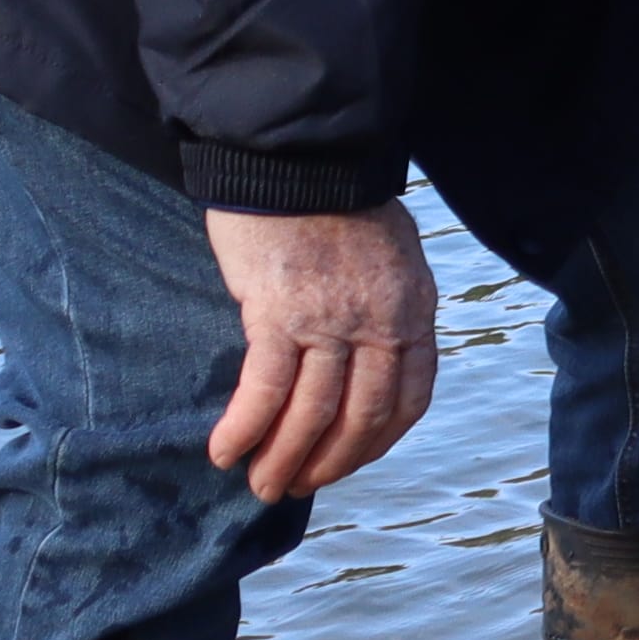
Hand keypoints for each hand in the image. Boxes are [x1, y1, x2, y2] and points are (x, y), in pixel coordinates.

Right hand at [202, 203, 441, 502]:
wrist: (296, 153)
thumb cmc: (334, 198)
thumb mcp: (390, 254)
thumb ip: (384, 306)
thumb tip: (365, 355)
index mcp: (413, 309)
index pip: (410, 398)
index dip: (376, 442)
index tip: (347, 462)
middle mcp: (381, 321)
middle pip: (362, 418)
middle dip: (328, 463)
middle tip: (294, 487)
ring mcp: (332, 321)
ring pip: (312, 414)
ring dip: (283, 459)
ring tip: (260, 485)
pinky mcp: (279, 314)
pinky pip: (265, 391)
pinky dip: (244, 429)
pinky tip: (224, 452)